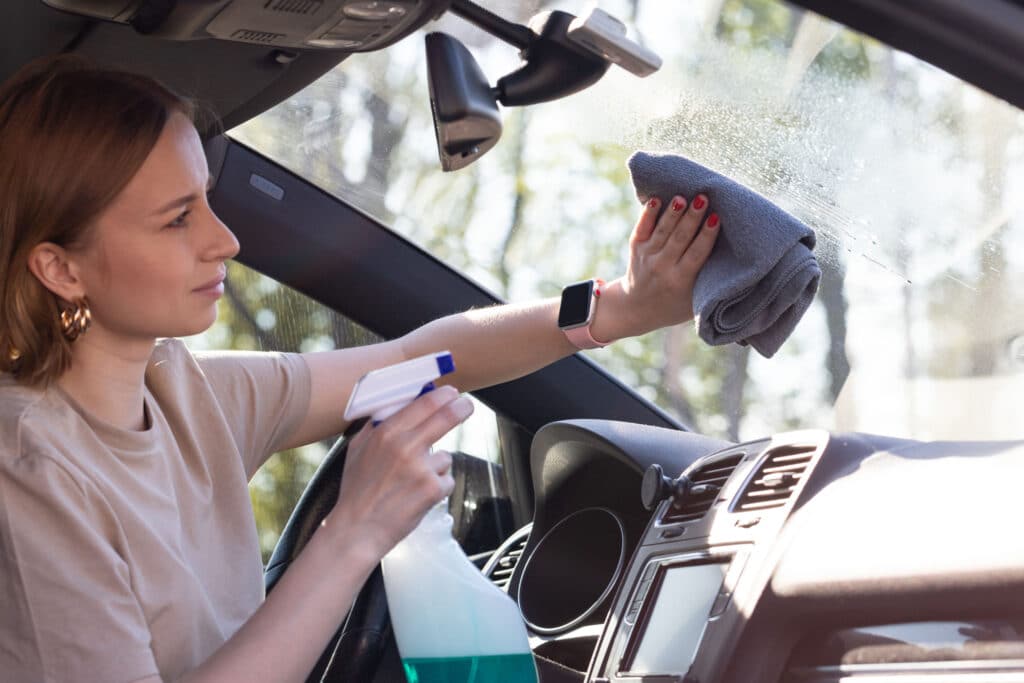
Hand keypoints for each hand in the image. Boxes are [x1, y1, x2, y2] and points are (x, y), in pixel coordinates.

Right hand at [326, 385, 473, 559]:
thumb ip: (377, 425)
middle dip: (461, 408)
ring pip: (444, 456)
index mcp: (386, 433)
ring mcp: (421, 469)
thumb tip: (397, 405)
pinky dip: (437, 487)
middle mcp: (405, 447)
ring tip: (412, 482)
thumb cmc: (357, 491)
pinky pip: (447, 480)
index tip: (451, 393)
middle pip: (446, 417)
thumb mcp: (358, 449)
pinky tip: (417, 495)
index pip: (425, 403)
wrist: (357, 529)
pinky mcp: (432, 490)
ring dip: (435, 466)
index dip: (443, 395)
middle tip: (466, 406)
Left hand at [618, 194, 719, 333]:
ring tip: (683, 196)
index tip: (716, 218)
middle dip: (692, 218)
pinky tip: (656, 199)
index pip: (696, 254)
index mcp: (681, 280)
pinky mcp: (636, 248)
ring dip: (673, 213)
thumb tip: (744, 273)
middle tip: (703, 198)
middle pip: (680, 238)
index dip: (706, 235)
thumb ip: (713, 288)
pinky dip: (648, 214)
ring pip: (662, 231)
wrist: (637, 309)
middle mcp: (663, 267)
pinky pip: (642, 228)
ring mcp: (648, 256)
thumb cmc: (675, 306)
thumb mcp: (696, 304)